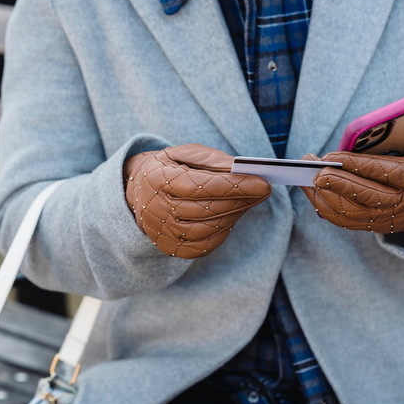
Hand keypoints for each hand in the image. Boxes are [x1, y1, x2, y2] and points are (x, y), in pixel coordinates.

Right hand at [124, 144, 270, 257]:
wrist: (139, 193)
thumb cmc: (170, 169)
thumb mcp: (185, 154)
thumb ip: (212, 160)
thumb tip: (242, 171)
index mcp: (156, 179)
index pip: (200, 186)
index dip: (234, 186)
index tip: (263, 183)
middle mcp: (156, 209)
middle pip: (207, 209)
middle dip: (241, 200)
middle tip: (263, 190)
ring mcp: (163, 233)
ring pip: (209, 229)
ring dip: (235, 214)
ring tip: (249, 201)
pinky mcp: (172, 249)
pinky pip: (206, 244)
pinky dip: (224, 230)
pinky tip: (231, 216)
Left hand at [302, 80, 403, 238]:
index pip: (382, 172)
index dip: (356, 165)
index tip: (333, 155)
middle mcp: (399, 201)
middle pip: (362, 195)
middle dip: (335, 182)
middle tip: (313, 168)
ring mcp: (385, 217)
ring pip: (349, 212)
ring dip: (324, 196)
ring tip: (306, 176)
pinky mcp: (374, 226)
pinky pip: (345, 221)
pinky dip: (326, 209)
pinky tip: (312, 193)